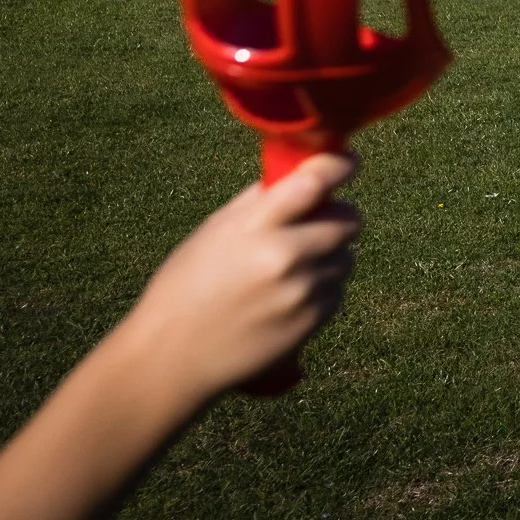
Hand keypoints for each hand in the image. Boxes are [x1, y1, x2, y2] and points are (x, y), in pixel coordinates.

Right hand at [113, 152, 360, 407]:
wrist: (171, 357)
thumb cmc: (187, 287)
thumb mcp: (215, 231)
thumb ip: (260, 201)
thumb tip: (303, 172)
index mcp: (254, 225)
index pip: (315, 181)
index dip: (340, 166)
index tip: (348, 163)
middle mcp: (284, 254)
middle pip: (347, 219)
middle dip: (338, 217)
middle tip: (318, 224)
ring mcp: (302, 289)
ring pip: (347, 257)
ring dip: (329, 257)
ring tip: (288, 271)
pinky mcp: (313, 320)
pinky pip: (338, 291)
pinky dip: (323, 289)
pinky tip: (286, 299)